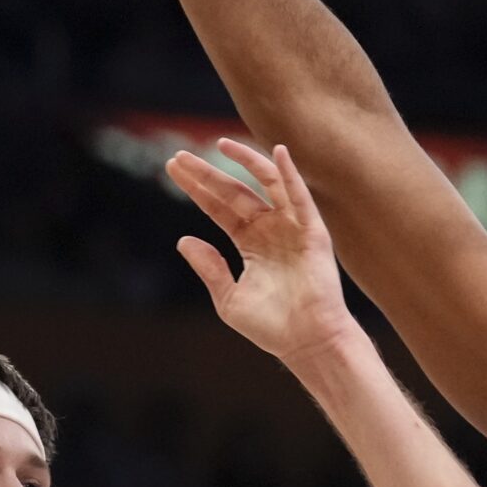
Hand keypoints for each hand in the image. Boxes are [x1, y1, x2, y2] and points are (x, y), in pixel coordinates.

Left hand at [167, 140, 355, 363]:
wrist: (307, 342)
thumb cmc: (271, 327)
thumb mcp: (228, 298)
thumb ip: (209, 268)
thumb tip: (184, 240)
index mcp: (250, 244)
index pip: (218, 208)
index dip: (197, 188)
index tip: (173, 168)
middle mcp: (270, 230)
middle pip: (234, 192)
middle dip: (208, 173)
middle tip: (180, 156)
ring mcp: (291, 227)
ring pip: (265, 184)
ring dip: (244, 162)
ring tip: (218, 144)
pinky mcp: (312, 231)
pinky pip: (300, 196)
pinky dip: (289, 173)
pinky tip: (277, 151)